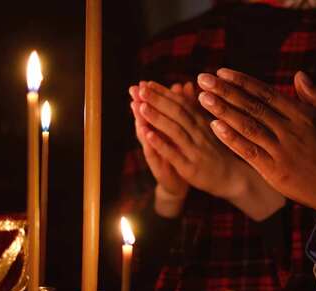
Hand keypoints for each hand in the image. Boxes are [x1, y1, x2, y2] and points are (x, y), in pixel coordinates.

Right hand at [129, 83, 188, 217]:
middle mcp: (155, 141)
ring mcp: (154, 153)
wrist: (180, 184)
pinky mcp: (158, 167)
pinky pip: (152, 152)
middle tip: (134, 89)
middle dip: (141, 103)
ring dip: (141, 120)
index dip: (149, 97)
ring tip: (136, 106)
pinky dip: (150, 142)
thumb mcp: (181, 132)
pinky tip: (146, 132)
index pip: (154, 111)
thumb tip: (180, 85)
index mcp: (161, 130)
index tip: (145, 82)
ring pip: (145, 134)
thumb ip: (180, 110)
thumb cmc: (180, 154)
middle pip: (145, 119)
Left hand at [136, 81, 284, 220]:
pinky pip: (173, 153)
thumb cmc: (215, 150)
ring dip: (157, 118)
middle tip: (141, 88)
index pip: (181, 103)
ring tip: (141, 106)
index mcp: (202, 122)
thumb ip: (194, 108)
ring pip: (175, 130)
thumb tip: (184, 84)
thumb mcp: (207, 127)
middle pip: (177, 113)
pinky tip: (147, 134)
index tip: (147, 83)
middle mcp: (199, 133)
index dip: (164, 93)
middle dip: (158, 100)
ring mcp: (195, 150)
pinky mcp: (190, 167)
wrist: (231, 178)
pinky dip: (160, 143)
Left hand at [197, 69, 315, 219]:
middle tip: (203, 79)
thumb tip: (298, 75)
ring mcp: (281, 151)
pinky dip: (232, 139)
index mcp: (303, 115)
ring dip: (223, 110)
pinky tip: (215, 127)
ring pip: (247, 126)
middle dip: (225, 91)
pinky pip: (249, 152)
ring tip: (202, 98)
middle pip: (251, 106)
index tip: (222, 72)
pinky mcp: (276, 172)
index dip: (242, 82)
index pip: (266, 93)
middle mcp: (289, 130)